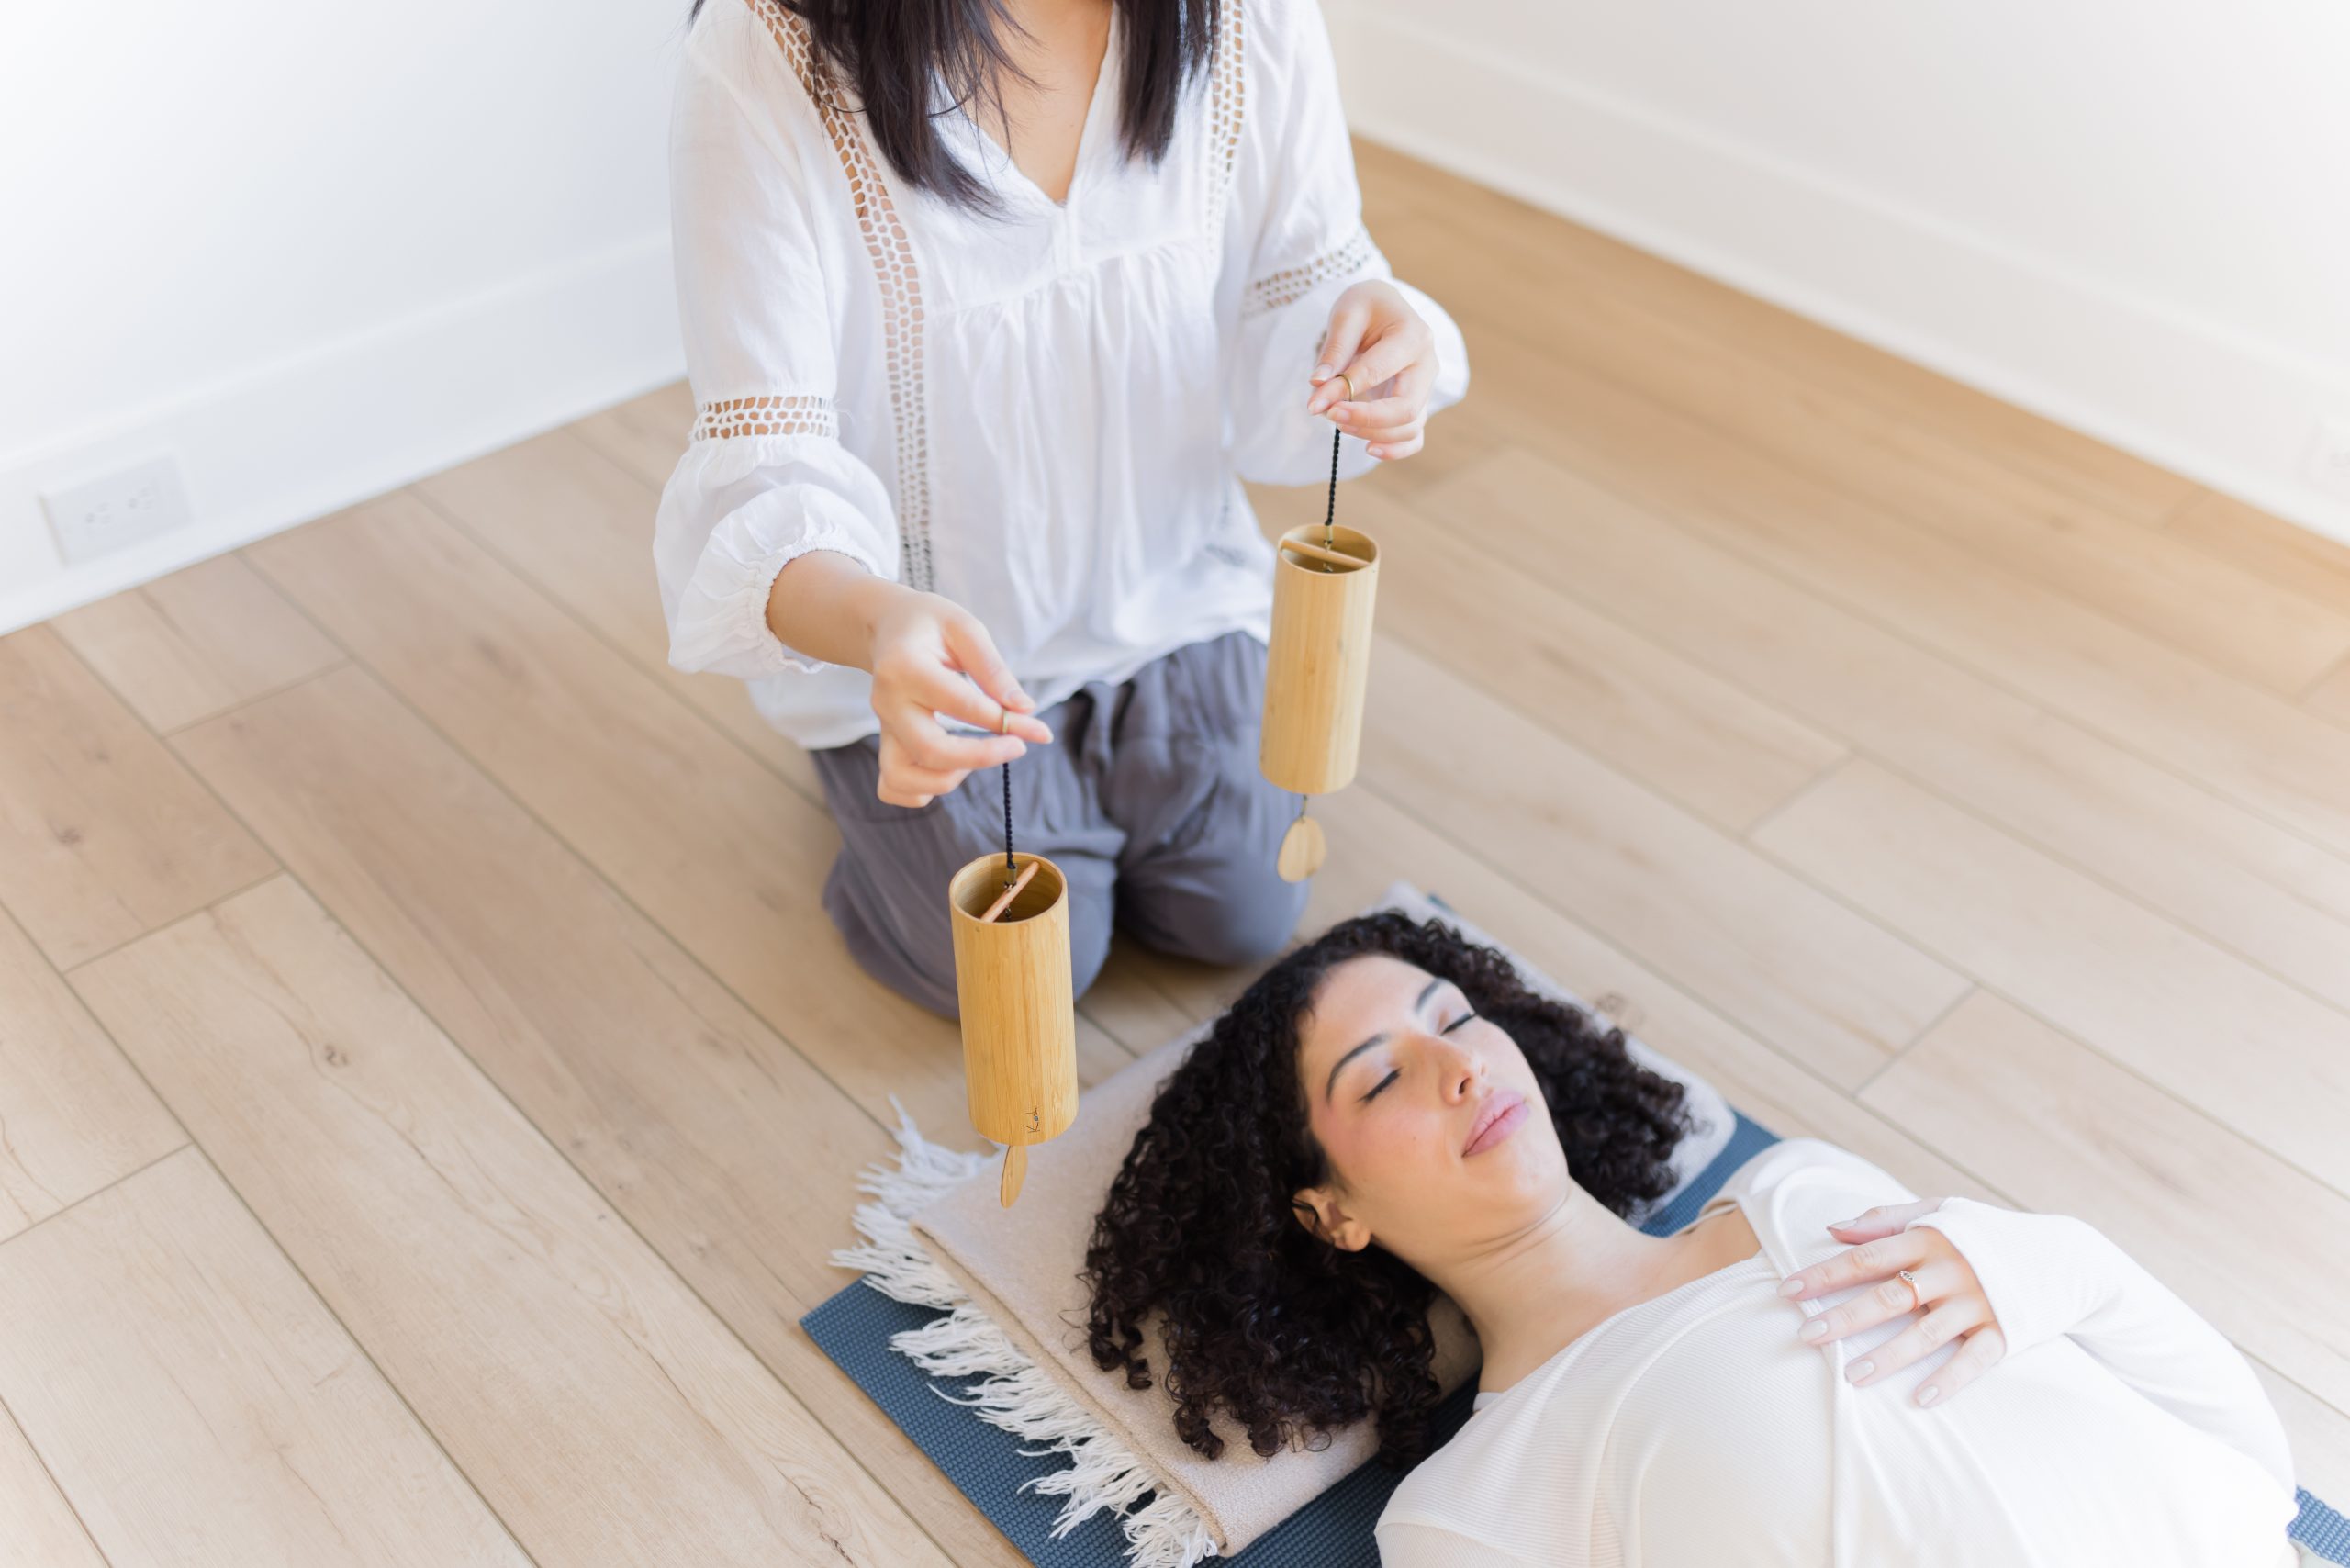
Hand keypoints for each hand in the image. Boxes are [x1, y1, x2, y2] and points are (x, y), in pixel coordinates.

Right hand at [866, 590, 1053, 807]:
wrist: (888, 628)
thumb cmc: (931, 624)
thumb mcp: (966, 629)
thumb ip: (993, 669)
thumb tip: (1025, 710)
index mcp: (905, 667)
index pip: (961, 706)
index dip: (1005, 722)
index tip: (1039, 731)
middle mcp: (887, 703)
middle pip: (931, 751)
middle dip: (981, 757)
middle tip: (1017, 747)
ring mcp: (883, 728)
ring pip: (904, 778)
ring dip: (949, 778)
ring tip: (977, 754)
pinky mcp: (884, 744)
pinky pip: (893, 787)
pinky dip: (922, 790)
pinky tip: (952, 768)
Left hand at [1304, 279, 1438, 460]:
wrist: (1385, 308)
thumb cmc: (1367, 307)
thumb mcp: (1346, 313)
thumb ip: (1334, 349)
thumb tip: (1318, 385)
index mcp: (1413, 336)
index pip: (1378, 371)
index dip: (1344, 391)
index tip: (1314, 403)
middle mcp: (1427, 364)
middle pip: (1405, 408)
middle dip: (1364, 418)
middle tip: (1330, 415)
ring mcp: (1425, 388)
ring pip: (1409, 427)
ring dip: (1371, 432)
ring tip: (1338, 422)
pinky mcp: (1418, 404)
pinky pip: (1414, 437)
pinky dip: (1395, 449)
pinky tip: (1368, 448)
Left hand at [1778, 1198, 2008, 1408]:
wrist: (2065, 1256)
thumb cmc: (1987, 1234)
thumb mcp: (1941, 1212)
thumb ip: (1887, 1218)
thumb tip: (1833, 1229)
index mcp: (1929, 1238)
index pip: (1865, 1257)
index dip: (1825, 1274)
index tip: (1786, 1291)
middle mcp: (1951, 1270)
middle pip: (1888, 1296)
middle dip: (1844, 1317)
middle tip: (1805, 1337)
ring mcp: (1979, 1303)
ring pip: (1926, 1334)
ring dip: (1887, 1356)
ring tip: (1850, 1377)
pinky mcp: (2006, 1332)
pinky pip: (1974, 1361)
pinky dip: (1949, 1381)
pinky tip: (1920, 1399)